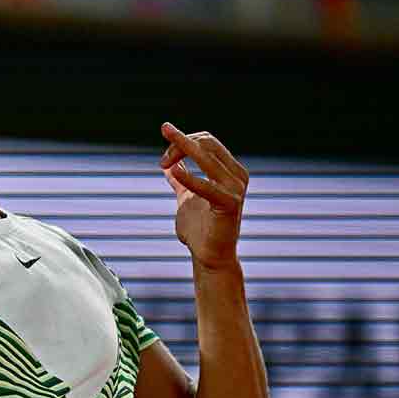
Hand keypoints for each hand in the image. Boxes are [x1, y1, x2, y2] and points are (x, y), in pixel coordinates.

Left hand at [159, 122, 249, 270]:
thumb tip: (170, 165)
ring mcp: (236, 188)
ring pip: (207, 156)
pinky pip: (206, 186)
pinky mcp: (230, 204)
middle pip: (206, 143)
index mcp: (230, 170)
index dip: (182, 142)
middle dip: (180, 145)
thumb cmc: (200, 229)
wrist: (209, 256)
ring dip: (181, 152)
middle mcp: (237, 175)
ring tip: (163, 161)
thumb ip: (181, 181)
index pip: (206, 141)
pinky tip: (172, 171)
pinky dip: (189, 178)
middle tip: (161, 162)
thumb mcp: (186, 198)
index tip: (163, 161)